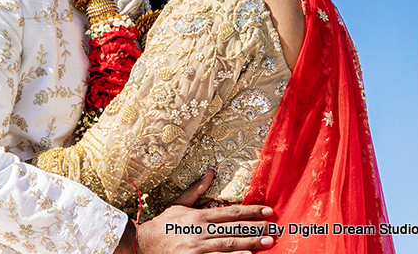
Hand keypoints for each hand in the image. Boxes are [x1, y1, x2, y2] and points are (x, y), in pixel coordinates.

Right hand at [127, 171, 275, 253]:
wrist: (143, 243)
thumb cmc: (162, 224)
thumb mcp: (178, 203)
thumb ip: (196, 189)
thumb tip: (210, 172)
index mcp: (198, 215)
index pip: (230, 212)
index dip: (251, 211)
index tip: (268, 211)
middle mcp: (200, 231)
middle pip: (234, 229)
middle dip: (256, 228)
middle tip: (274, 228)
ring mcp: (198, 248)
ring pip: (229, 245)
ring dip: (250, 244)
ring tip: (268, 243)